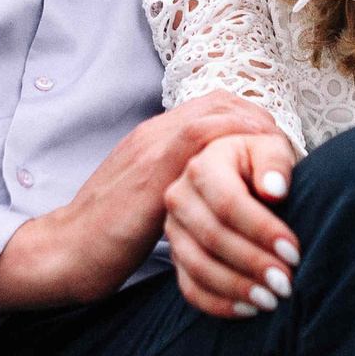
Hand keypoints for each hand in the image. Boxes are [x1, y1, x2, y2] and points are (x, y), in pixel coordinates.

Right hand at [0, 92, 283, 314]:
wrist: (63, 252)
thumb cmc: (108, 235)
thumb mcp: (148, 200)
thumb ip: (178, 186)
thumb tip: (222, 198)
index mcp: (153, 138)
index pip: (213, 107)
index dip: (252, 121)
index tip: (277, 149)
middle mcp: (152, 135)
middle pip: (221, 103)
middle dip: (263, 124)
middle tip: (291, 156)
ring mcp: (149, 151)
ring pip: (214, 116)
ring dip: (257, 136)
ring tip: (286, 166)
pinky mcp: (148, 178)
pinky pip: (196, 144)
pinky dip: (233, 149)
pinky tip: (259, 176)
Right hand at [166, 131, 302, 319]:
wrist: (241, 175)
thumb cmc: (262, 164)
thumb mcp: (272, 150)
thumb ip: (275, 163)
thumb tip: (274, 190)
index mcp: (203, 165)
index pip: (229, 203)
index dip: (261, 231)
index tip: (294, 252)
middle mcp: (180, 196)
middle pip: (212, 237)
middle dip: (252, 263)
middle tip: (286, 283)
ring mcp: (173, 228)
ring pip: (198, 265)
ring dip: (236, 288)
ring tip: (271, 301)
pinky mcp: (175, 255)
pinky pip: (189, 287)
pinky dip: (218, 304)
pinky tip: (248, 310)